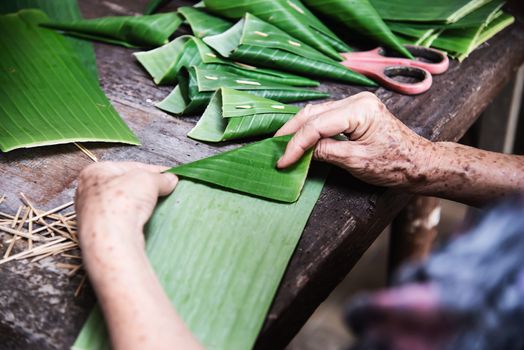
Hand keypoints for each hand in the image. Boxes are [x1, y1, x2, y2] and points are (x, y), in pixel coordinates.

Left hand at [75, 161, 177, 252]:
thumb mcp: (148, 180)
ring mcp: (92, 214)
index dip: (154, 170)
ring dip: (141, 205)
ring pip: (124, 204)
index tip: (170, 175)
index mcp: (95, 172)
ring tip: (160, 206)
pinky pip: (122, 220)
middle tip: (166, 190)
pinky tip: (147, 221)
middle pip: (126, 185)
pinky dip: (135, 219)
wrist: (111, 238)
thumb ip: (160, 178)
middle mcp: (88, 192)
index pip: (131, 167)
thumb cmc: (122, 202)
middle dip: (147, 188)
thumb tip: (171, 180)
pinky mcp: (99, 232)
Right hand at [276, 92, 431, 187]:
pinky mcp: (355, 112)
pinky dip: (311, 129)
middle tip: (274, 148)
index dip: (296, 144)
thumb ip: (326, 153)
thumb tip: (301, 152)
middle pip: (313, 112)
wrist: (419, 164)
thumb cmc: (395, 164)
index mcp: (360, 109)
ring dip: (299, 129)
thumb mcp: (357, 162)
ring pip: (317, 112)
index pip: (317, 125)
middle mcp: (357, 100)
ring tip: (283, 145)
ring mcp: (356, 104)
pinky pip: (326, 117)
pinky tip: (300, 139)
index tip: (283, 161)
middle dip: (291, 131)